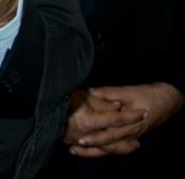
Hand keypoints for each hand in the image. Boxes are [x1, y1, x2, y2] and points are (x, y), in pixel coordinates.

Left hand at [65, 83, 184, 156]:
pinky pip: (116, 145)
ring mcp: (131, 136)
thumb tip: (91, 91)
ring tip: (77, 149)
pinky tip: (89, 146)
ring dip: (95, 150)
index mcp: (131, 124)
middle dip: (92, 146)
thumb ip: (109, 93)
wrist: (166, 100)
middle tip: (75, 145)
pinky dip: (103, 147)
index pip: (111, 134)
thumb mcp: (128, 91)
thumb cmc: (148, 95)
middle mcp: (131, 133)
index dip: (96, 137)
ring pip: (112, 148)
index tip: (81, 138)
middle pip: (109, 144)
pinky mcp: (130, 135)